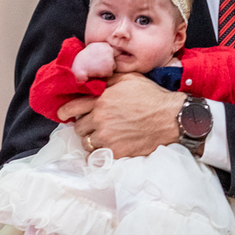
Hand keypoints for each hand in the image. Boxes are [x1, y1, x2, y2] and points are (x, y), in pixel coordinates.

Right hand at [71, 42, 114, 81]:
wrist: (78, 68)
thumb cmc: (83, 59)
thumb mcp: (92, 48)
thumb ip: (101, 48)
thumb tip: (109, 48)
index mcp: (104, 44)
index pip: (113, 50)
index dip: (107, 56)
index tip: (100, 59)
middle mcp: (108, 50)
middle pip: (113, 58)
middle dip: (108, 62)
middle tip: (97, 64)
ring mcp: (110, 59)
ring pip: (113, 66)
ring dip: (107, 68)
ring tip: (96, 68)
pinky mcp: (109, 69)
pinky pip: (110, 73)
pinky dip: (105, 75)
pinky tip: (97, 72)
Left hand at [71, 73, 185, 156]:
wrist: (171, 118)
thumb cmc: (152, 96)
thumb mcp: (129, 79)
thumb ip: (108, 79)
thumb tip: (93, 78)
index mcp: (101, 100)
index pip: (71, 108)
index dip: (65, 112)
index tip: (64, 115)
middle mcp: (100, 119)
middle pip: (78, 128)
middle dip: (84, 126)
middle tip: (93, 125)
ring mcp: (107, 137)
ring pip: (87, 143)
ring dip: (92, 140)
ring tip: (104, 136)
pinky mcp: (116, 152)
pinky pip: (98, 155)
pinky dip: (101, 152)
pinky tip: (109, 146)